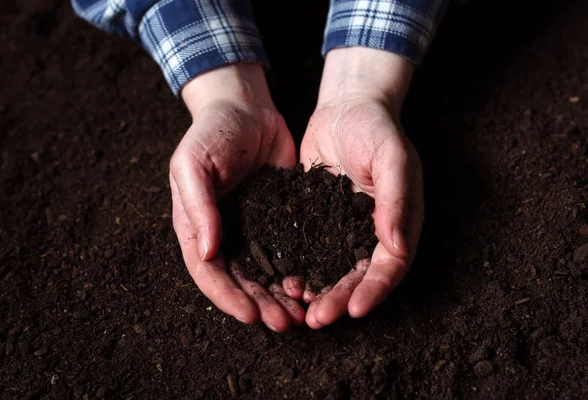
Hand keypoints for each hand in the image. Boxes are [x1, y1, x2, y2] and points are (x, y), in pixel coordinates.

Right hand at [170, 64, 303, 330]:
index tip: (251, 315)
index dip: (227, 297)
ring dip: (279, 296)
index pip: (208, 272)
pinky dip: (297, 270)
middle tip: (283, 323)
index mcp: (196, 226)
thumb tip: (206, 251)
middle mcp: (223, 234)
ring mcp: (251, 228)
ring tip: (300, 315)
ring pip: (265, 273)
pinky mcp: (279, 218)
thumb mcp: (193, 163)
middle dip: (259, 305)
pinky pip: (288, 250)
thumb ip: (198, 205)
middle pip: (239, 281)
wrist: (246, 107)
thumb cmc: (211, 132)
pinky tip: (314, 283)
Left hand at [299, 48, 423, 328]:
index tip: (355, 310)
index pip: (390, 266)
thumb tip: (396, 247)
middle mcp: (371, 232)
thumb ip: (396, 201)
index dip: (375, 290)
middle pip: (358, 276)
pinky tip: (282, 279)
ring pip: (331, 269)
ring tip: (297, 307)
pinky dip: (299, 267)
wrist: (346, 106)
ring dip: (318, 291)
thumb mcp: (393, 158)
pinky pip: (308, 250)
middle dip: (339, 299)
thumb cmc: (377, 128)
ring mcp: (342, 227)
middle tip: (317, 319)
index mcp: (398, 222)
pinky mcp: (317, 219)